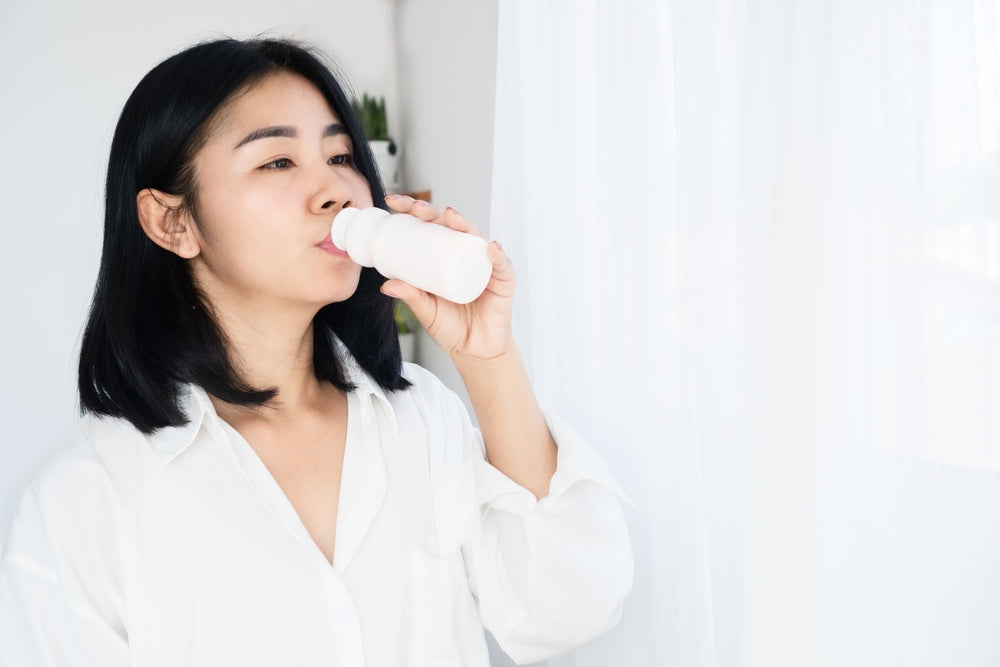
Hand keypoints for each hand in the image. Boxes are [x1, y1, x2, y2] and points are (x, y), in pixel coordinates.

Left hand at [380, 194, 515, 361]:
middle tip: (417, 208)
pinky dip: (497, 255)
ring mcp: (486, 265)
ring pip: (475, 238)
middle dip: (435, 212)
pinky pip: (502, 265)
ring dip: (464, 224)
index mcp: (445, 256)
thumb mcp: (425, 310)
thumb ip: (410, 296)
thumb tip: (385, 285)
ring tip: (450, 218)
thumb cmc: (451, 327)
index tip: (394, 202)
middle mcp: (466, 255)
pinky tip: (490, 248)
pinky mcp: (504, 281)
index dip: (414, 212)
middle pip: (452, 226)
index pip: (430, 227)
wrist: (474, 352)